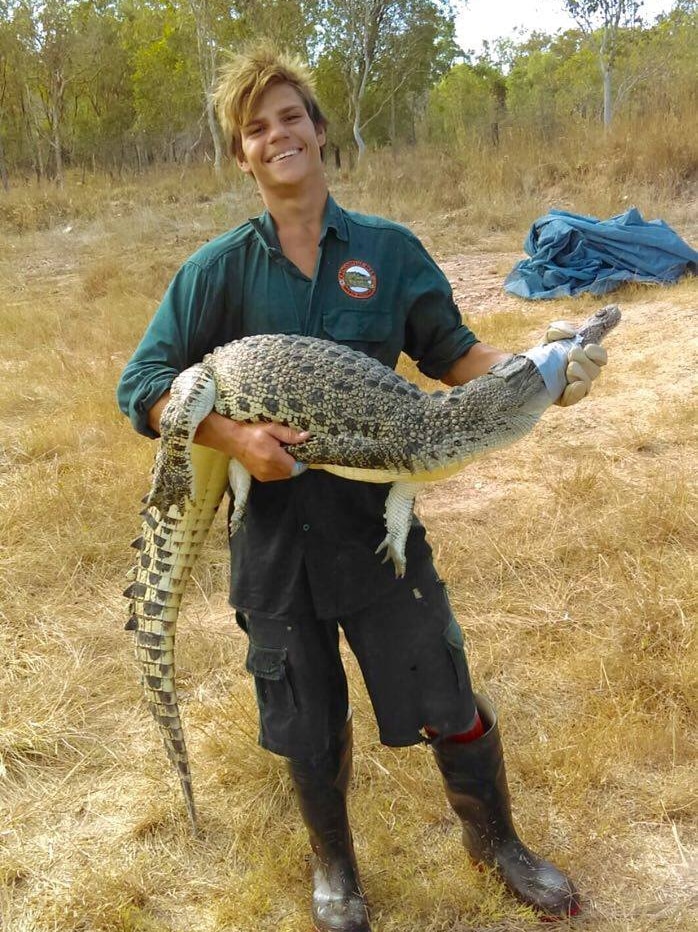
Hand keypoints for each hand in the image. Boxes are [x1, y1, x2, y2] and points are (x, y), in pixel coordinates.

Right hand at [195, 413, 309, 480]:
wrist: (232, 439)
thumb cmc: (251, 431)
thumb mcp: (271, 428)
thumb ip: (289, 434)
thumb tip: (306, 436)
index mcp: (273, 458)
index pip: (297, 467)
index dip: (302, 460)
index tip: (301, 450)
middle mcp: (269, 471)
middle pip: (292, 472)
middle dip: (295, 462)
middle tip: (290, 448)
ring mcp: (264, 476)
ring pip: (284, 475)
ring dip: (287, 466)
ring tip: (282, 452)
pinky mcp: (260, 477)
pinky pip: (276, 476)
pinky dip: (279, 468)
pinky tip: (274, 457)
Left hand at [544, 320, 607, 406]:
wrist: (526, 369)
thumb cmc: (542, 352)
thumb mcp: (550, 336)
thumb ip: (561, 329)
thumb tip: (573, 333)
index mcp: (584, 358)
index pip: (601, 358)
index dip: (598, 353)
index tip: (587, 348)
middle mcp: (583, 374)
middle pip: (595, 371)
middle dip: (585, 361)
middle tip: (571, 354)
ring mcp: (574, 388)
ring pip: (587, 384)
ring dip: (579, 373)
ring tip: (567, 368)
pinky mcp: (564, 398)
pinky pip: (575, 397)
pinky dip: (575, 391)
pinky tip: (570, 385)